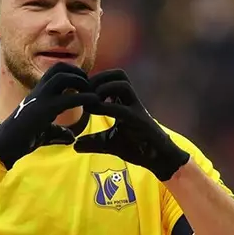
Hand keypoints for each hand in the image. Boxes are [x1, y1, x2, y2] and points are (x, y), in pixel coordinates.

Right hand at [0, 63, 98, 169]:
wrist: (5, 146)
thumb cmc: (22, 140)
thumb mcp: (45, 133)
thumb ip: (59, 131)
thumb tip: (72, 137)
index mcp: (39, 93)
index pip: (56, 70)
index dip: (73, 73)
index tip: (85, 85)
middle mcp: (39, 91)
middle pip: (59, 67)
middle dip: (78, 72)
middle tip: (90, 86)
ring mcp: (41, 99)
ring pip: (62, 76)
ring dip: (81, 81)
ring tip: (92, 93)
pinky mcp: (44, 110)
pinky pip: (69, 98)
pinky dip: (85, 98)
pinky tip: (94, 103)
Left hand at [74, 69, 189, 180]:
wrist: (158, 159)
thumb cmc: (136, 148)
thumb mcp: (109, 143)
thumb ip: (93, 141)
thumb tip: (75, 145)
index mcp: (125, 102)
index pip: (113, 78)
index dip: (95, 80)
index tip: (81, 91)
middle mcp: (132, 101)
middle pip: (119, 74)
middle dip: (98, 79)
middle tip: (84, 92)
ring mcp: (137, 109)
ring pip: (123, 84)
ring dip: (103, 89)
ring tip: (90, 103)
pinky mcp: (140, 121)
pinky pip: (123, 108)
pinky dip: (106, 108)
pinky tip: (94, 114)